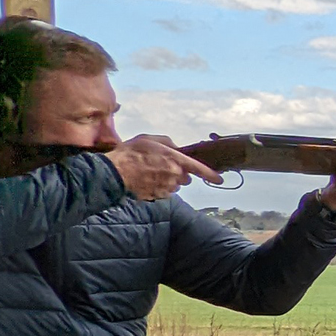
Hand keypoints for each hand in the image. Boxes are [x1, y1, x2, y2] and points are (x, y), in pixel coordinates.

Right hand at [107, 134, 222, 200]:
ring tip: (149, 173)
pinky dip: (158, 188)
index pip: (199, 169)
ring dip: (167, 181)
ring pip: (174, 186)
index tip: (220, 180)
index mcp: (176, 161)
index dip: (211, 175)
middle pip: (185, 178)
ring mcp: (166, 188)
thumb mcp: (150, 139)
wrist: (115, 172)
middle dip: (178, 174)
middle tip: (161, 166)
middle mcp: (174, 177)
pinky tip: (146, 181)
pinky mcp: (157, 196)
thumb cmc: (131, 153)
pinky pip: (164, 192)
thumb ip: (168, 143)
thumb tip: (177, 149)